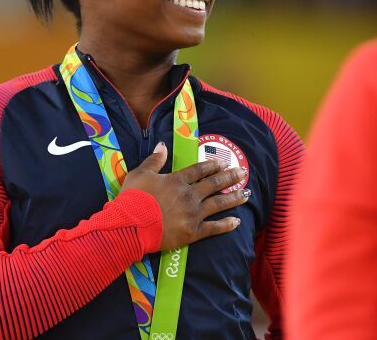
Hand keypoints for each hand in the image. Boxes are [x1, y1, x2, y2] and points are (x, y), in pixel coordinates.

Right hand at [122, 141, 249, 249]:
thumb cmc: (132, 199)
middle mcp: (189, 195)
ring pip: (219, 203)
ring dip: (234, 198)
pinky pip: (214, 228)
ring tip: (247, 193)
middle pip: (214, 184)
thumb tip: (162, 145)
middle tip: (243, 173)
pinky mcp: (193, 232)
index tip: (223, 163)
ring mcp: (193, 214)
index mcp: (177, 180)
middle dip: (230, 177)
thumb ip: (154, 160)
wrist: (130, 226)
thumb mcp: (140, 174)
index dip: (212, 166)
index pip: (199, 170)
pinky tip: (237, 221)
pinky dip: (226, 224)